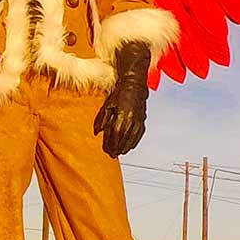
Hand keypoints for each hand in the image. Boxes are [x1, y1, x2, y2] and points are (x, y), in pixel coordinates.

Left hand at [93, 41, 150, 157]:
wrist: (134, 84)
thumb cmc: (118, 94)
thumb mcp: (107, 105)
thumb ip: (102, 119)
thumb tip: (97, 133)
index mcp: (122, 116)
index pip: (116, 135)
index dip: (111, 144)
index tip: (107, 151)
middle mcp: (132, 120)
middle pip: (124, 139)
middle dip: (117, 148)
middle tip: (112, 155)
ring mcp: (139, 120)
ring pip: (132, 138)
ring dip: (125, 147)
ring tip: (119, 152)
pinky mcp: (143, 120)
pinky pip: (139, 134)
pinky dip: (134, 142)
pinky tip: (129, 146)